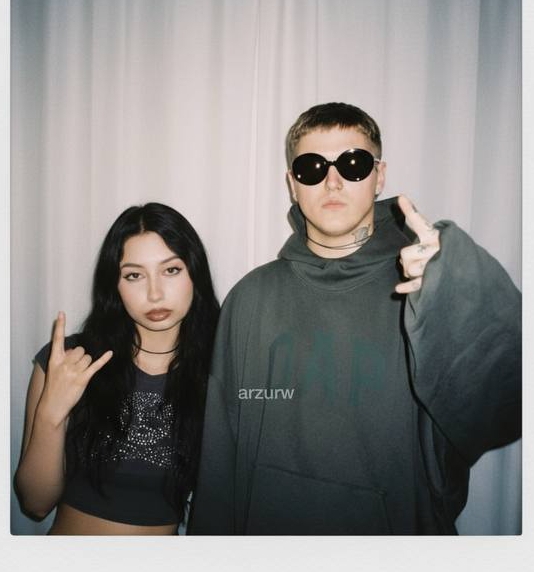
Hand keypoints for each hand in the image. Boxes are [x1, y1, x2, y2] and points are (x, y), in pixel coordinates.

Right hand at [38, 311, 112, 425]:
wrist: (53, 406)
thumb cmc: (55, 387)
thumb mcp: (54, 370)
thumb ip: (64, 358)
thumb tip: (76, 349)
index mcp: (54, 360)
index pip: (56, 339)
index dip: (59, 326)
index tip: (61, 313)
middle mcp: (64, 363)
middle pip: (80, 349)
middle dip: (80, 356)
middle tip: (74, 369)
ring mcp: (73, 371)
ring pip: (87, 357)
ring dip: (86, 364)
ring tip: (78, 374)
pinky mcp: (82, 378)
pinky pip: (95, 365)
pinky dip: (104, 359)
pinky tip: (110, 353)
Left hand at [395, 195, 439, 293]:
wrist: (467, 271)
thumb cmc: (443, 251)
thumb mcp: (431, 234)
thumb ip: (416, 220)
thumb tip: (401, 197)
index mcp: (434, 235)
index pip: (419, 222)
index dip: (409, 210)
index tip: (401, 198)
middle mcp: (436, 247)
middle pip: (405, 254)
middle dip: (405, 260)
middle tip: (415, 261)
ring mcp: (436, 264)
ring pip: (409, 269)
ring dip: (409, 272)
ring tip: (421, 270)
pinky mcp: (435, 280)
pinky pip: (417, 284)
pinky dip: (407, 287)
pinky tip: (398, 288)